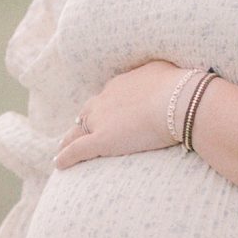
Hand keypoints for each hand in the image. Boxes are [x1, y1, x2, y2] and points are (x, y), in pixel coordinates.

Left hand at [52, 61, 185, 166]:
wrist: (178, 100)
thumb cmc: (179, 86)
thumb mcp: (167, 72)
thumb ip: (160, 77)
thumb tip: (165, 80)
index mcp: (121, 85)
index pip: (108, 98)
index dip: (105, 108)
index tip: (107, 114)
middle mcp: (105, 100)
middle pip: (88, 112)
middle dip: (84, 121)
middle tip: (81, 129)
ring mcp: (101, 121)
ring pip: (77, 132)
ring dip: (69, 140)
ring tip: (63, 149)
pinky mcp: (101, 140)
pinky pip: (76, 150)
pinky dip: (66, 157)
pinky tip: (58, 164)